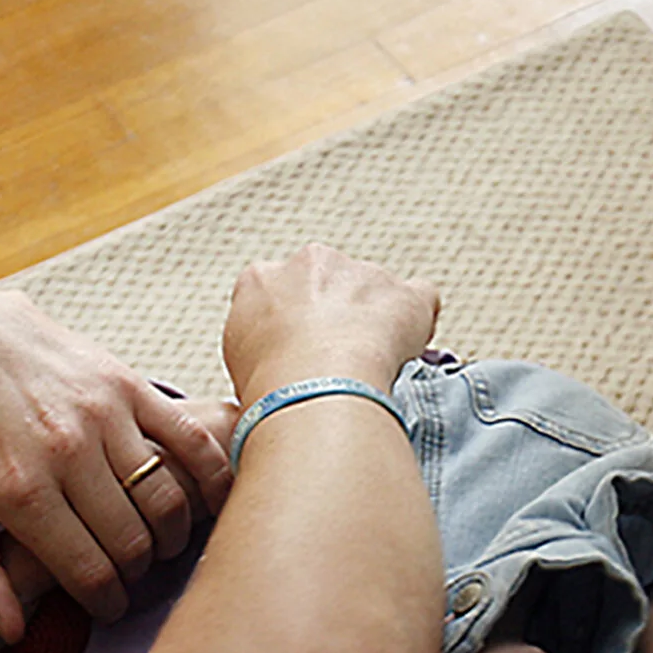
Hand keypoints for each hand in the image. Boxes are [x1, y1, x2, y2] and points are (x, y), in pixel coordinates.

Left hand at [0, 289, 229, 637]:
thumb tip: (11, 632)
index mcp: (19, 491)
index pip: (88, 574)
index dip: (106, 604)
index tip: (108, 609)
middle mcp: (65, 453)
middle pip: (132, 545)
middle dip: (136, 576)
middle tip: (129, 579)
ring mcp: (103, 417)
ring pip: (165, 503)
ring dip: (170, 537)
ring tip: (157, 547)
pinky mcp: (129, 388)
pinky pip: (189, 443)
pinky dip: (210, 479)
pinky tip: (207, 503)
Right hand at [222, 244, 439, 403]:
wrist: (311, 388)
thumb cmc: (268, 388)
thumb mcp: (232, 367)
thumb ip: (253, 347)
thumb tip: (264, 368)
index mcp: (262, 279)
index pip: (275, 292)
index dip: (288, 324)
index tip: (294, 352)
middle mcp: (310, 264)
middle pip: (326, 284)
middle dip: (332, 314)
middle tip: (332, 362)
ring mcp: (360, 273)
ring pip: (372, 292)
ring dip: (373, 322)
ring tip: (367, 370)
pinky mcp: (404, 294)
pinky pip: (419, 298)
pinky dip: (418, 321)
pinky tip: (408, 352)